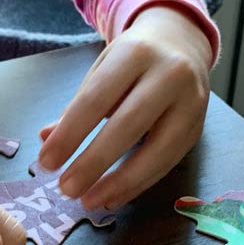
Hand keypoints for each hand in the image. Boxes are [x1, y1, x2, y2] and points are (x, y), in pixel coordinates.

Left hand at [38, 6, 211, 208]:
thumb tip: (46, 139)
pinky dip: (137, 185)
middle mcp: (170, 74)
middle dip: (94, 162)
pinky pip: (167, 164)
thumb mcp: (102, 72)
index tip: (46, 162)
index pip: (97, 98)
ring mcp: (191, 103)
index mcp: (135, 53)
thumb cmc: (131, 61)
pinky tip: (112, 198)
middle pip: (128, 125)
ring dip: (119, 182)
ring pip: (156, 151)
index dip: (70, 134)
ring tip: (88, 201)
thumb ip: (76, 107)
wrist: (182, 43)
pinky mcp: (198, 129)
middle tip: (66, 189)